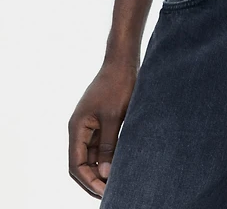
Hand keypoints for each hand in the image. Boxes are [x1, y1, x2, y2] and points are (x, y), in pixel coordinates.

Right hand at [68, 60, 138, 197]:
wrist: (123, 61)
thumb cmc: (118, 85)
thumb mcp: (114, 117)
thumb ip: (108, 146)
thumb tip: (105, 174)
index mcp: (77, 127)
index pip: (76, 164)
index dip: (88, 181)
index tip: (104, 192)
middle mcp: (80, 128)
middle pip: (82, 162)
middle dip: (94, 179)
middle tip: (112, 191)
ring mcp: (90, 124)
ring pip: (93, 155)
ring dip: (103, 168)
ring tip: (118, 181)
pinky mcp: (101, 120)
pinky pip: (102, 144)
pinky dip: (109, 155)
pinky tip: (121, 163)